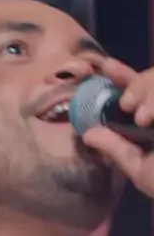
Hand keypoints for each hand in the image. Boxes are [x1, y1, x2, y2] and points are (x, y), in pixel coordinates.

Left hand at [82, 58, 153, 197]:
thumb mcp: (141, 170)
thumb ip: (116, 149)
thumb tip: (88, 134)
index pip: (139, 92)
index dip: (122, 77)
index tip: (106, 66)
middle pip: (152, 78)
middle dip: (138, 84)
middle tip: (128, 105)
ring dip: (150, 93)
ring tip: (145, 119)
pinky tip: (153, 117)